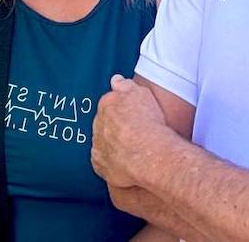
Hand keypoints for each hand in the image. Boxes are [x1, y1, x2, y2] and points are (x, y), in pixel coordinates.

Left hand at [92, 75, 174, 189]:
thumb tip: (116, 80)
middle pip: (104, 124)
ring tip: (133, 150)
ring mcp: (98, 148)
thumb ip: (125, 85)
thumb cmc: (148, 123)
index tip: (130, 115)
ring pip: (104, 144)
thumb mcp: (141, 93)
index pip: (108, 104)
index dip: (120, 110)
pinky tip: (128, 163)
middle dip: (115, 127)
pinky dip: (114, 164)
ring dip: (113, 146)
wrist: (149, 154)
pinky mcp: (102, 168)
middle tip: (133, 132)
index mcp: (106, 105)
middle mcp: (98, 126)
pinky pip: (106, 164)